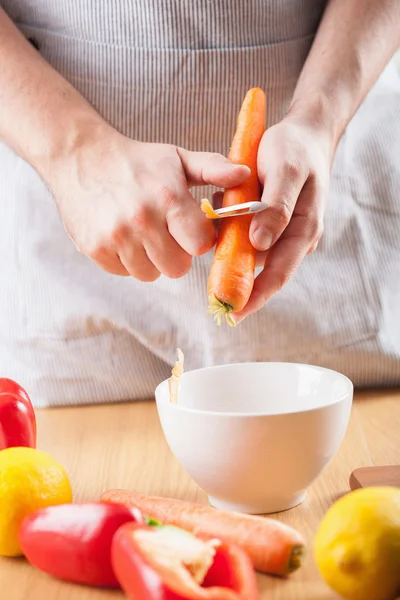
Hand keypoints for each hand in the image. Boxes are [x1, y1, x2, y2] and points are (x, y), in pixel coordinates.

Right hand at [48, 126, 249, 280]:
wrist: (80, 157)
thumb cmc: (137, 162)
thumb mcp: (177, 158)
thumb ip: (213, 169)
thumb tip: (245, 175)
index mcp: (168, 197)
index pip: (200, 244)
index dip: (199, 239)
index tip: (190, 228)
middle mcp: (141, 219)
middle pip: (177, 268)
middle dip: (177, 254)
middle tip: (166, 233)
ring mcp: (115, 236)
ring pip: (150, 274)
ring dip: (151, 259)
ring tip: (142, 233)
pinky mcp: (94, 248)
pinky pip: (124, 272)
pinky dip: (126, 260)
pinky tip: (122, 236)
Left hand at [234, 114, 333, 321]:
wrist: (302, 133)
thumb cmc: (295, 149)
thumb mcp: (286, 170)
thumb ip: (276, 207)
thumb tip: (259, 244)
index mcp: (304, 230)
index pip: (280, 273)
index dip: (257, 295)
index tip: (235, 312)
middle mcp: (293, 238)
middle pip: (265, 272)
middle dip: (241, 286)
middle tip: (214, 301)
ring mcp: (281, 232)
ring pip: (252, 256)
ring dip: (233, 258)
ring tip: (215, 254)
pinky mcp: (268, 224)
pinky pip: (246, 239)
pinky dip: (231, 238)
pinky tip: (220, 226)